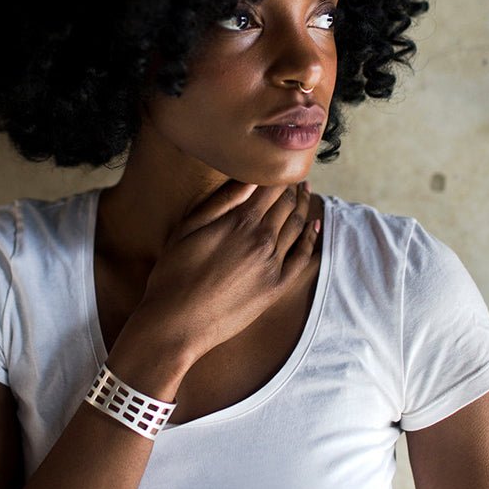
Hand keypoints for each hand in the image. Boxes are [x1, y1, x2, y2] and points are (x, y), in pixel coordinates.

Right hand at [134, 181, 319, 362]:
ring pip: (297, 227)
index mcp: (239, 221)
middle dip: (294, 188)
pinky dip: (311, 240)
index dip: (278, 174)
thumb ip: (220, 202)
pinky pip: (302, 259)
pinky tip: (314, 228)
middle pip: (287, 205)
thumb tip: (248, 180)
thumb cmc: (173, 275)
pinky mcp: (276, 288)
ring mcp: (272, 266)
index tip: (281, 165)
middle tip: (297, 178)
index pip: (270, 188)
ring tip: (305, 194)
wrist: (176, 323)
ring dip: (303, 207)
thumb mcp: (187, 230)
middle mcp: (262, 240)